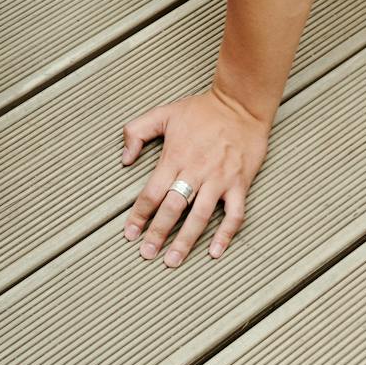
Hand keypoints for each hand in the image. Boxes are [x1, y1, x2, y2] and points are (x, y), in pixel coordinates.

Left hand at [120, 87, 269, 266]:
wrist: (240, 104)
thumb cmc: (202, 110)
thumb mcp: (164, 113)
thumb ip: (137, 132)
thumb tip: (125, 158)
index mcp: (175, 157)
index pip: (152, 193)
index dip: (139, 215)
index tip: (130, 233)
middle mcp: (196, 171)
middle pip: (172, 208)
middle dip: (157, 233)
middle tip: (147, 254)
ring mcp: (219, 179)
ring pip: (199, 216)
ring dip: (185, 241)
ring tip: (173, 260)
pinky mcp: (240, 183)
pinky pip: (234, 214)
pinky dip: (226, 234)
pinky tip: (216, 251)